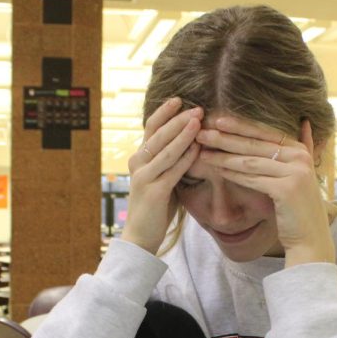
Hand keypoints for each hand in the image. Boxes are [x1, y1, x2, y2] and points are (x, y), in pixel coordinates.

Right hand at [120, 97, 202, 254]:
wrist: (140, 237)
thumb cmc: (156, 207)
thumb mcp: (163, 178)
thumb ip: (172, 161)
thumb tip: (192, 142)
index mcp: (139, 158)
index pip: (151, 128)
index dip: (164, 112)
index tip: (180, 99)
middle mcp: (138, 164)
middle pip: (158, 134)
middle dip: (178, 119)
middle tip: (197, 107)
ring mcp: (143, 178)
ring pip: (165, 149)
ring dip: (183, 134)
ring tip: (198, 120)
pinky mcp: (153, 192)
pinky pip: (172, 170)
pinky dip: (186, 158)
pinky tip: (198, 149)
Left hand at [196, 117, 334, 266]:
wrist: (310, 238)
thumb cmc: (299, 208)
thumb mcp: (304, 173)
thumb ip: (305, 146)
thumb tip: (305, 121)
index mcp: (301, 150)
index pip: (264, 132)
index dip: (240, 126)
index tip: (217, 120)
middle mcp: (300, 157)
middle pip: (255, 144)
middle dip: (226, 138)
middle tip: (202, 132)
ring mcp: (295, 172)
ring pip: (250, 161)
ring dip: (223, 156)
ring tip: (202, 151)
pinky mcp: (286, 188)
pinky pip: (252, 178)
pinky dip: (233, 173)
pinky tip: (216, 169)